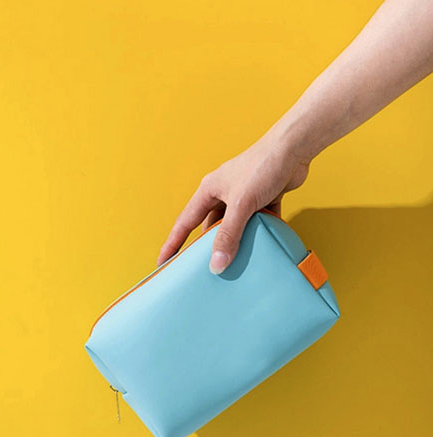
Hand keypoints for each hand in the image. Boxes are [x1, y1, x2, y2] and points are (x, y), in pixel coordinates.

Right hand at [157, 135, 309, 272]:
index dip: (173, 244)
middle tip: (202, 268)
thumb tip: (216, 264)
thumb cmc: (262, 166)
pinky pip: (256, 222)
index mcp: (208, 191)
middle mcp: (223, 193)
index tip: (164, 262)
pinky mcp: (262, 198)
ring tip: (234, 262)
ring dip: (236, 241)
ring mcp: (243, 196)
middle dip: (207, 247)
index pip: (185, 223)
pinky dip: (258, 233)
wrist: (295, 146)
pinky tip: (261, 247)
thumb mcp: (241, 205)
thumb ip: (228, 235)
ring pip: (234, 226)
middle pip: (209, 227)